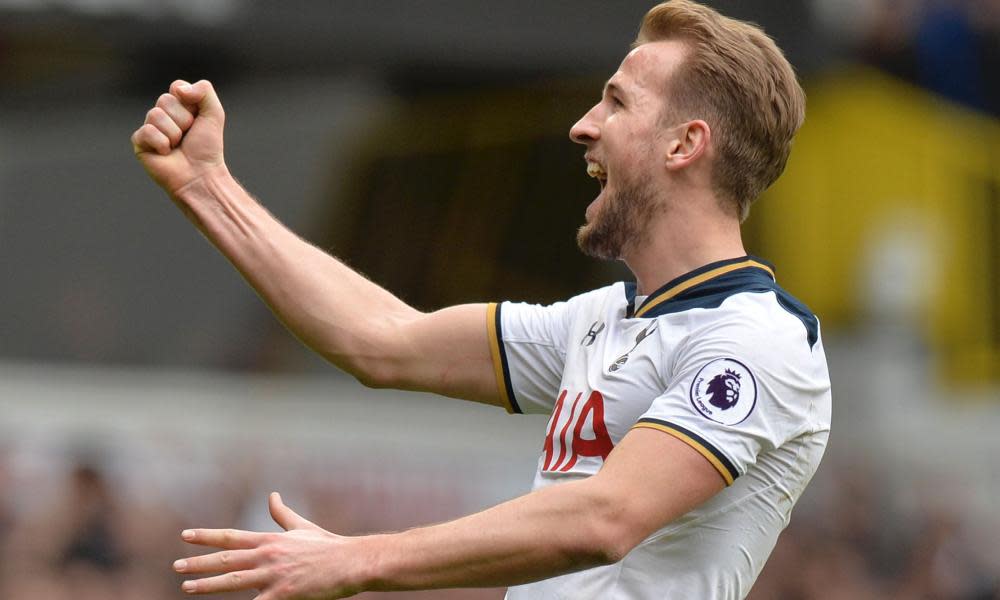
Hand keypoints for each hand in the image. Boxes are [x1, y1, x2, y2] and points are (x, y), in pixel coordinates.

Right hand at [131, 79, 226, 195]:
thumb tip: (179, 89)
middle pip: (165, 100)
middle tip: (187, 136)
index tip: (197, 120)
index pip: (176, 87)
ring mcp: (149, 128)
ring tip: (177, 146)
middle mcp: (162, 115)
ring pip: (155, 115)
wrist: (201, 175)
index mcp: (178, 106)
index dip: (189, 103)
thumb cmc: (207, 147)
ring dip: (173, 133)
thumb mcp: (214, 114)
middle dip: (183, 120)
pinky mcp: (139, 143)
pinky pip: (147, 131)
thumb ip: (204, 91)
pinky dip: (161, 143)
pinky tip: (166, 154)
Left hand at [175, 492, 364, 598]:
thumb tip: (272, 495)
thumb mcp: (302, 527)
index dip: (207, 537)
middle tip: (176, 565)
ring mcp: (274, 576)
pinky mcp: (283, 595)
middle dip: (198, 563)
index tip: (185, 536)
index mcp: (270, 539)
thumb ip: (282, 514)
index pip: (231, 537)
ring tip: (186, 587)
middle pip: (226, 560)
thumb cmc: (328, 546)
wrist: (351, 562)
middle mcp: (268, 555)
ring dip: (207, 584)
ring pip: (233, 581)